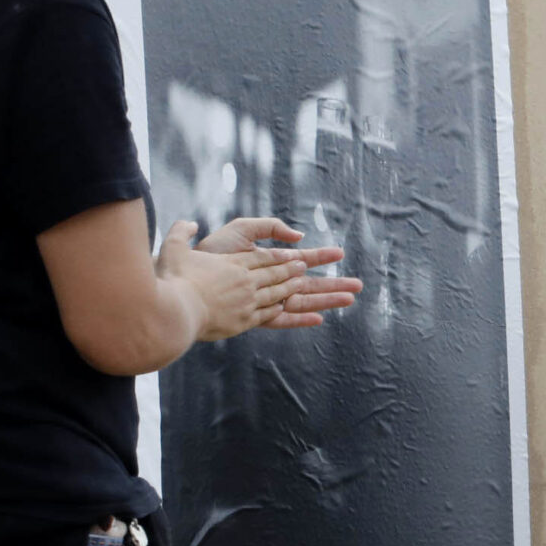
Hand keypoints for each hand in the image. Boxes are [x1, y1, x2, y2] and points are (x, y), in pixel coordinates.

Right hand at [156, 220, 306, 341]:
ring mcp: (247, 302)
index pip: (261, 257)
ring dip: (289, 287)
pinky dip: (277, 309)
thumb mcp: (173, 247)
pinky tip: (282, 307)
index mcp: (232, 263)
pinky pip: (267, 314)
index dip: (277, 256)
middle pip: (273, 273)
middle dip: (290, 269)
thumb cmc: (174, 280)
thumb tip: (191, 224)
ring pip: (275, 293)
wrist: (176, 312)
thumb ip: (182, 231)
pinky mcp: (244, 321)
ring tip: (301, 283)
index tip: (289, 254)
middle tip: (303, 266)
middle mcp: (244, 281)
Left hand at [195, 216, 362, 329]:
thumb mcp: (242, 229)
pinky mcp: (254, 314)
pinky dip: (300, 318)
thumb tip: (299, 237)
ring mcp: (263, 300)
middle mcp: (269, 283)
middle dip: (333, 283)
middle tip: (358, 286)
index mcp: (267, 263)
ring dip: (326, 300)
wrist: (187, 273)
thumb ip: (270, 227)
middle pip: (308, 284)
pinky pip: (282, 319)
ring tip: (349, 300)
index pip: (300, 260)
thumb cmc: (210, 252)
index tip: (340, 253)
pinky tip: (319, 318)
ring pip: (302, 300)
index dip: (320, 256)